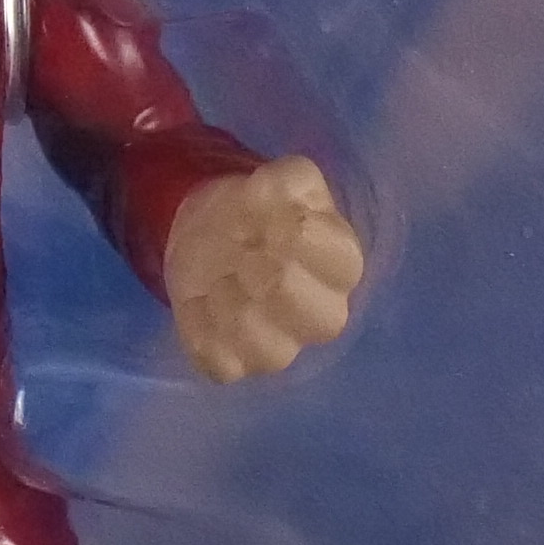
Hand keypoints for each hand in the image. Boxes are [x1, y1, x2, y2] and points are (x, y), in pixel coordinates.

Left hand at [163, 158, 362, 382]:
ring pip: (274, 354)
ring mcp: (280, 345)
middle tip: (246, 255)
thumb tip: (271, 194)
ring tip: (219, 278)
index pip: (345, 267)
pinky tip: (198, 301)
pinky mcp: (234, 363)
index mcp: (338, 265)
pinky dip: (201, 330)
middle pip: (324, 321)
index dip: (307, 244)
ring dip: (237, 308)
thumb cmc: (256, 211)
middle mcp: (320, 314)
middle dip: (277, 282)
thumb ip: (289, 180)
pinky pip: (222, 365)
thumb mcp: (280, 181)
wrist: (207, 235)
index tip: (274, 224)